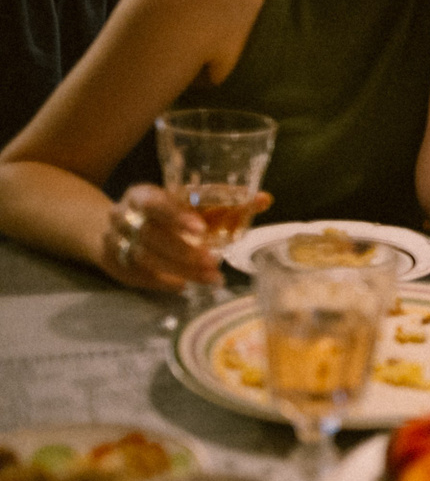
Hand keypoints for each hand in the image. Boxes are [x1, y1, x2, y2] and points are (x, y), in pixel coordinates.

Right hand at [100, 183, 267, 292]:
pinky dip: (162, 282)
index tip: (201, 230)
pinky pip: (137, 275)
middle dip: (183, 252)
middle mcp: (123, 215)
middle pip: (150, 235)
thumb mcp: (186, 204)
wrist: (119, 226)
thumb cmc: (165, 213)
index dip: (176, 217)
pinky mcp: (112, 263)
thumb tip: (265, 199)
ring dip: (180, 270)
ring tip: (210, 277)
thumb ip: (224, 203)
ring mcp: (113, 240)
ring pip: (145, 258)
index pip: (154, 203)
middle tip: (213, 262)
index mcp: (141, 195)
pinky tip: (184, 285)